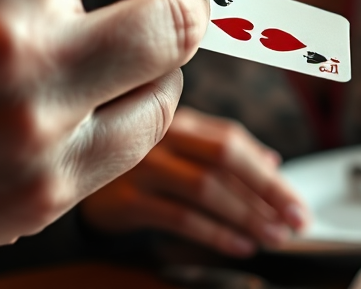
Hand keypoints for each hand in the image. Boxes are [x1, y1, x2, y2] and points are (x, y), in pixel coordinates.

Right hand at [81, 107, 307, 255]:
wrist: (63, 172)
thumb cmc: (130, 156)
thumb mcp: (175, 140)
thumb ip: (220, 146)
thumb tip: (272, 161)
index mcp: (176, 113)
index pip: (232, 139)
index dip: (268, 171)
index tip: (297, 199)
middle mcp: (158, 131)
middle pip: (224, 157)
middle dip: (268, 192)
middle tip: (297, 220)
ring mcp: (140, 163)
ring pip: (205, 188)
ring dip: (247, 216)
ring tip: (274, 237)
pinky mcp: (123, 198)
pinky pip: (178, 216)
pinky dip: (214, 233)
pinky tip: (239, 246)